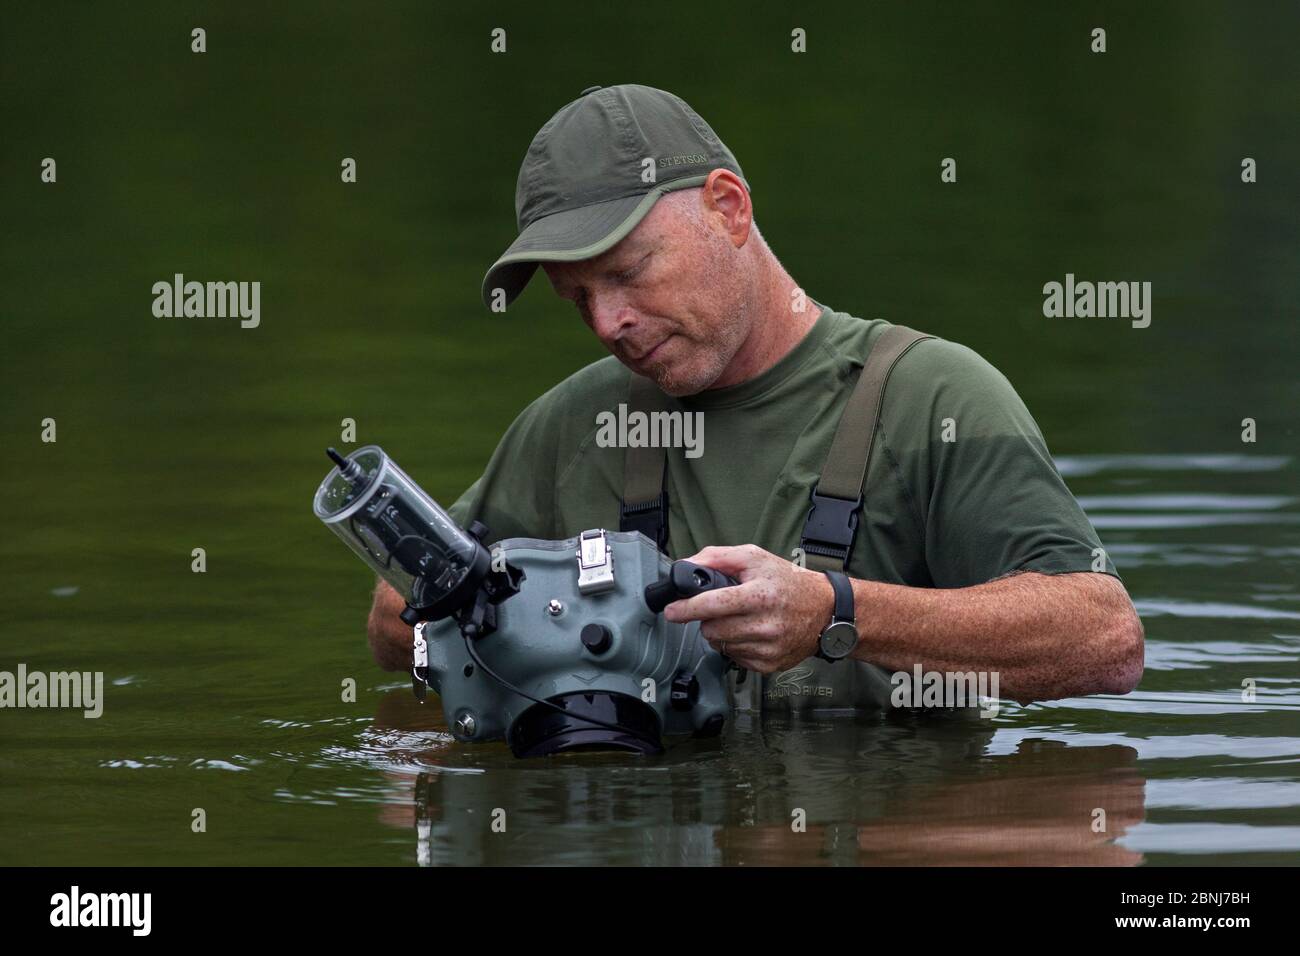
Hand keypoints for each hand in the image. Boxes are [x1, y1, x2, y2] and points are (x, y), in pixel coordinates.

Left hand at [662, 544, 834, 673]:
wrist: (825, 610)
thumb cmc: (788, 582)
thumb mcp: (754, 557)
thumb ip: (717, 556)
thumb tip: (686, 566)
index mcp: (759, 595)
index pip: (712, 605)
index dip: (686, 609)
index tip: (671, 611)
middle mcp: (765, 625)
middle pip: (711, 629)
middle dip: (708, 618)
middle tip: (722, 608)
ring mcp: (768, 648)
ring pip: (720, 645)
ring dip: (722, 633)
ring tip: (741, 618)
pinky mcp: (770, 665)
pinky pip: (735, 658)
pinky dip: (736, 646)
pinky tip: (751, 633)